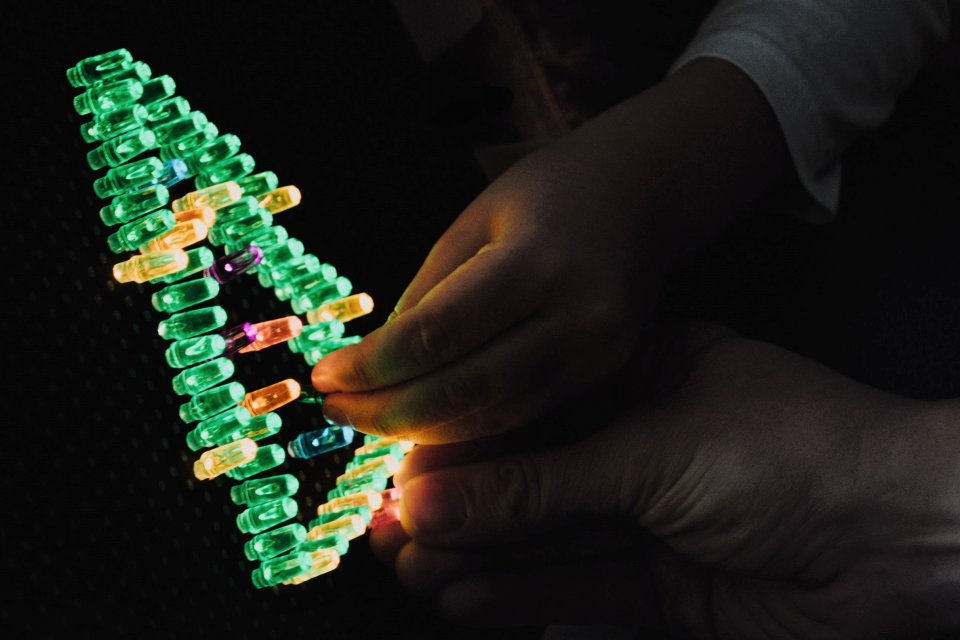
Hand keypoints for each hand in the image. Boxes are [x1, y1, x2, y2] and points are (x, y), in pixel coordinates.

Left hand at [312, 59, 795, 442]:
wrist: (642, 192)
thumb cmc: (548, 192)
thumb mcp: (475, 223)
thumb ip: (430, 295)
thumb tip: (376, 365)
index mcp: (537, 263)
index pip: (435, 335)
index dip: (372, 366)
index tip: (325, 377)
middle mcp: (576, 316)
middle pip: (465, 388)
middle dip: (389, 411)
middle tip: (336, 412)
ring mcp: (599, 350)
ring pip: (494, 414)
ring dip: (423, 430)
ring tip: (369, 422)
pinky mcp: (605, 369)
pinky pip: (523, 412)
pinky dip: (467, 427)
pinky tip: (425, 425)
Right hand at [372, 326, 959, 636]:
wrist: (907, 541)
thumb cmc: (796, 454)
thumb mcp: (652, 453)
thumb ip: (538, 485)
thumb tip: (431, 493)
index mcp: (643, 376)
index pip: (530, 404)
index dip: (462, 432)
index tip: (398, 453)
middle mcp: (639, 443)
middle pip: (528, 474)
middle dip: (456, 499)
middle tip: (383, 518)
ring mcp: (647, 516)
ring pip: (541, 536)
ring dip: (472, 550)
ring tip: (403, 559)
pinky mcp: (658, 585)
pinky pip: (570, 585)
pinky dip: (514, 592)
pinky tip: (456, 591)